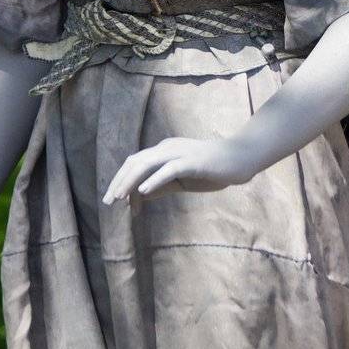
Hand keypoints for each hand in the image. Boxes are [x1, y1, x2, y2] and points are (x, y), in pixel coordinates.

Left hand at [103, 136, 254, 203]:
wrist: (240, 159)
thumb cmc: (213, 169)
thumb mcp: (183, 180)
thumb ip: (162, 186)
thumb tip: (140, 195)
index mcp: (165, 151)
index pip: (136, 163)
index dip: (123, 181)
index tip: (116, 201)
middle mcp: (168, 147)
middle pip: (135, 161)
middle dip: (119, 181)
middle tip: (108, 201)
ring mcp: (179, 152)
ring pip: (147, 163)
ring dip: (130, 180)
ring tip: (119, 197)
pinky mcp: (192, 160)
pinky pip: (169, 169)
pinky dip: (154, 179)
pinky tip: (143, 191)